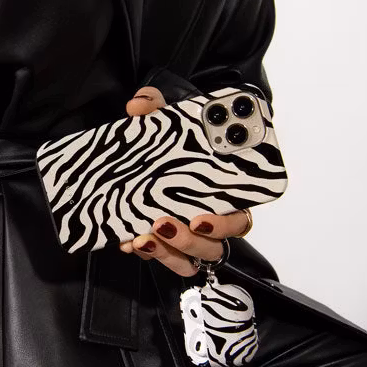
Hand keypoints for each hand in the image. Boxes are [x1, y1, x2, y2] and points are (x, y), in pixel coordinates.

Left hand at [119, 87, 251, 276]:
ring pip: (188, 261)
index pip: (238, 220)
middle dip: (188, 241)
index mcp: (225, 197)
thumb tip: (138, 105)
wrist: (155, 160)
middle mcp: (211, 224)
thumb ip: (157, 109)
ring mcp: (189, 239)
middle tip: (162, 223)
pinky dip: (148, 253)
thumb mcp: (169, 125)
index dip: (223, 225)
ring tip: (141, 237)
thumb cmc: (177, 146)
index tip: (200, 220)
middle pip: (212, 247)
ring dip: (166, 252)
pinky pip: (164, 259)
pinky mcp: (167, 247)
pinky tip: (127, 241)